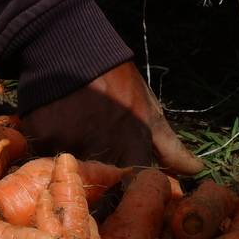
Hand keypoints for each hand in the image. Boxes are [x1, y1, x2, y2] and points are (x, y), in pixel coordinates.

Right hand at [22, 62, 203, 173]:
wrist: (69, 45)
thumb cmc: (115, 80)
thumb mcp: (147, 109)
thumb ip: (169, 147)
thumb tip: (196, 171)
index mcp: (131, 146)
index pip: (133, 189)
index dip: (127, 192)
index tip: (122, 188)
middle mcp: (101, 150)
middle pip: (98, 188)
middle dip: (98, 184)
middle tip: (92, 159)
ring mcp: (69, 145)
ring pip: (70, 173)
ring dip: (72, 165)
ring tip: (73, 138)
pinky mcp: (41, 137)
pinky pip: (43, 157)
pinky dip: (49, 149)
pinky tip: (54, 129)